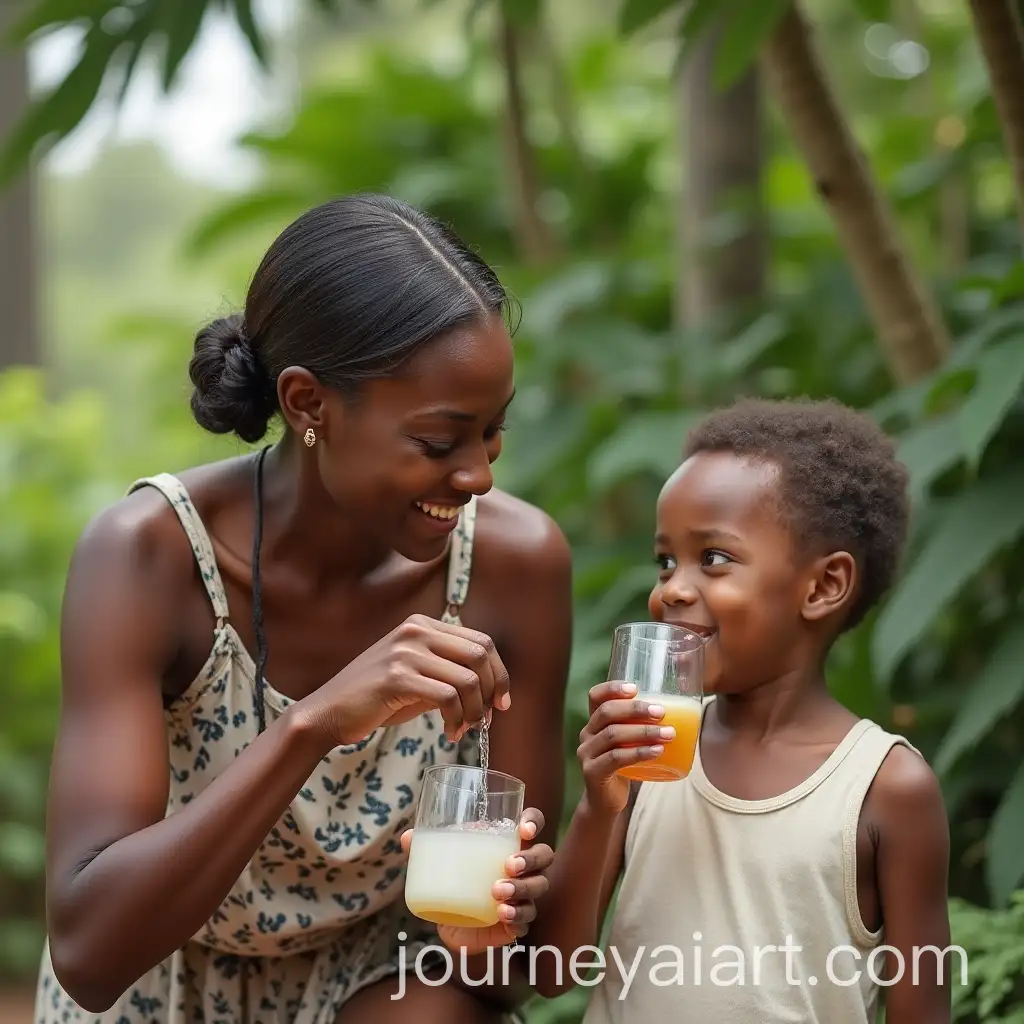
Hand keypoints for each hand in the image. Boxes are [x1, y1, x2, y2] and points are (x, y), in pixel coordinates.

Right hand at [299, 614, 510, 746]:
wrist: (329, 712)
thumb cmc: (376, 698)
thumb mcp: (416, 673)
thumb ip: (448, 670)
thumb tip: (492, 687)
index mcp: (422, 624)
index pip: (480, 641)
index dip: (500, 672)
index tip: (502, 702)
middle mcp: (416, 631)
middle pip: (481, 654)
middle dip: (493, 690)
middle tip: (487, 719)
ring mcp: (406, 652)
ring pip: (468, 678)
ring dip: (474, 711)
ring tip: (464, 729)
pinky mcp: (398, 678)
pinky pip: (448, 697)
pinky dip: (457, 719)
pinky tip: (449, 732)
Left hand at [399, 808, 553, 954]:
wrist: (451, 923)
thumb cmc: (453, 879)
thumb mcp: (439, 861)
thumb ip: (424, 848)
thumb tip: (407, 838)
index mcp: (508, 841)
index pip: (533, 823)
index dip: (534, 821)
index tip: (524, 827)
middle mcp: (524, 866)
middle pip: (544, 855)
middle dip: (530, 858)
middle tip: (509, 864)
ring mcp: (524, 894)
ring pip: (539, 886)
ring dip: (522, 887)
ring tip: (498, 891)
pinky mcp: (518, 922)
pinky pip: (527, 918)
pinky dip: (518, 916)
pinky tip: (503, 914)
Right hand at [577, 681, 672, 814]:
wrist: (605, 802)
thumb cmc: (622, 766)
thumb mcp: (626, 743)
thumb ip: (638, 727)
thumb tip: (679, 711)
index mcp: (593, 722)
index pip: (595, 696)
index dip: (612, 688)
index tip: (635, 688)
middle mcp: (586, 734)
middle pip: (607, 713)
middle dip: (635, 709)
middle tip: (661, 712)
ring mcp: (587, 753)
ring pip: (613, 735)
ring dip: (644, 732)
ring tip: (668, 733)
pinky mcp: (593, 772)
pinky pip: (616, 758)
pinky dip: (639, 753)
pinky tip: (657, 751)